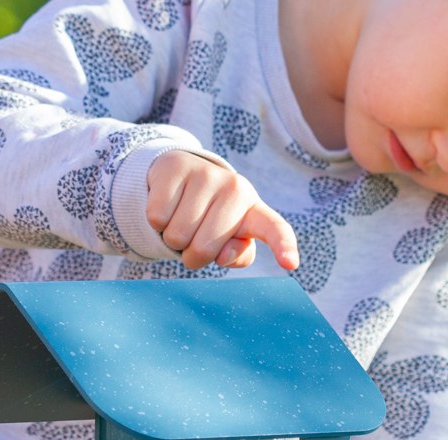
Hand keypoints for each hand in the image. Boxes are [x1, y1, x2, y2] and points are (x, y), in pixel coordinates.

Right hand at [146, 150, 299, 270]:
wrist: (178, 174)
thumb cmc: (209, 218)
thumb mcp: (228, 238)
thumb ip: (235, 254)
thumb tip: (224, 254)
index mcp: (253, 210)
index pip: (274, 228)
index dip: (283, 246)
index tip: (291, 264)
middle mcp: (235, 188)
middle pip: (204, 249)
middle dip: (191, 255)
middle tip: (194, 237)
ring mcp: (206, 175)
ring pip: (176, 235)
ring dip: (172, 237)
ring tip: (181, 219)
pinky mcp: (175, 169)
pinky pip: (157, 218)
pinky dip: (156, 222)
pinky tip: (168, 206)